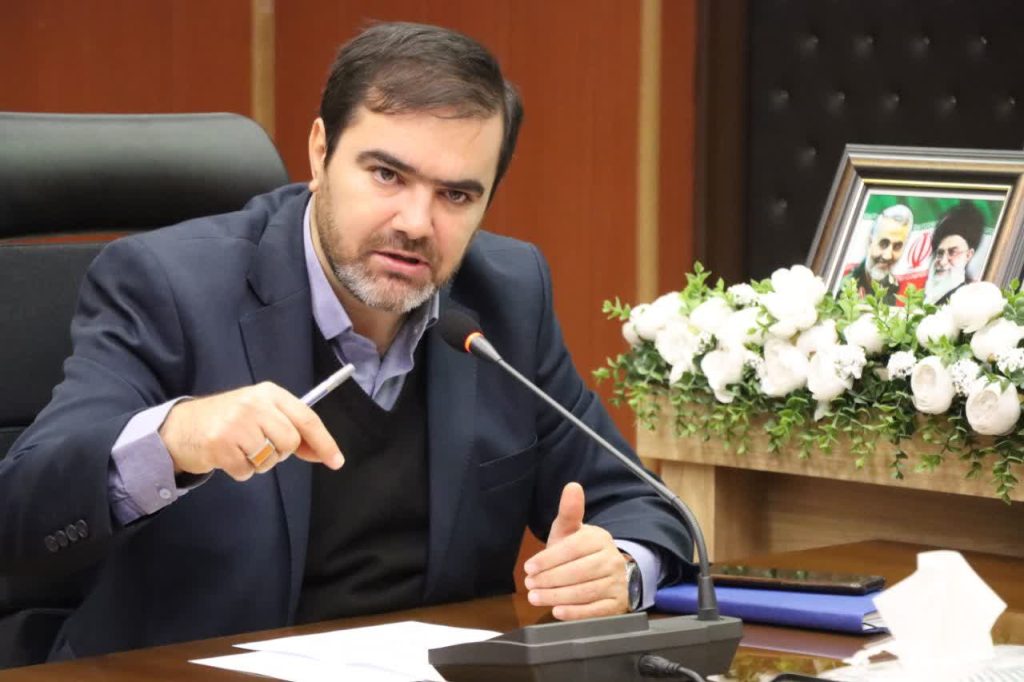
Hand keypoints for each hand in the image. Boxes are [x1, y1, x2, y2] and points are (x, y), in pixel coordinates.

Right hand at [159, 382, 343, 480]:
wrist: (180, 427)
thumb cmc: (227, 421)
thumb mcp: (261, 414)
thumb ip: (291, 428)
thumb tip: (323, 452)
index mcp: (269, 393)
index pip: (306, 418)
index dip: (324, 442)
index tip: (336, 461)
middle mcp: (254, 404)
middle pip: (290, 442)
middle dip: (279, 453)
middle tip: (259, 446)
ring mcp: (236, 423)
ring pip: (270, 459)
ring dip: (258, 464)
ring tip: (240, 449)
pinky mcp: (219, 444)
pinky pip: (247, 471)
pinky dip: (239, 471)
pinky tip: (226, 457)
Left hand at [523, 482, 628, 619]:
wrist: (606, 572)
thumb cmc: (579, 551)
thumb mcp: (571, 532)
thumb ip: (569, 512)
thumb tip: (572, 486)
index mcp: (599, 539)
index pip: (572, 549)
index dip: (548, 559)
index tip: (529, 568)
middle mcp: (611, 560)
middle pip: (578, 572)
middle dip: (550, 580)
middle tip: (530, 585)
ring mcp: (616, 583)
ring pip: (585, 592)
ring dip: (557, 597)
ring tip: (536, 597)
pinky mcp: (617, 604)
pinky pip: (596, 610)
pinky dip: (576, 612)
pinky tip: (558, 611)